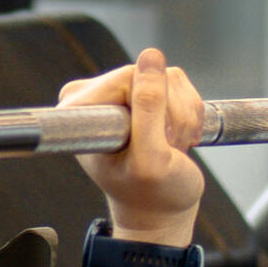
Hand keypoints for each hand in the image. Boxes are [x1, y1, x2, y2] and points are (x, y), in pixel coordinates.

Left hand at [63, 50, 204, 247]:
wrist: (163, 210)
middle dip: (171, 114)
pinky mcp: (143, 91)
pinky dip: (189, 112)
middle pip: (149, 74)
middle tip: (166, 148)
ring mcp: (118, 92)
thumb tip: (152, 56)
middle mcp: (92, 96)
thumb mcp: (151, 158)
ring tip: (171, 147)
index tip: (149, 142)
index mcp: (78, 111)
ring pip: (169, 77)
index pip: (127, 78)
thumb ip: (149, 108)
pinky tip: (177, 138)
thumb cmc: (152, 194)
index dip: (152, 109)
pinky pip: (178, 81)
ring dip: (183, 116)